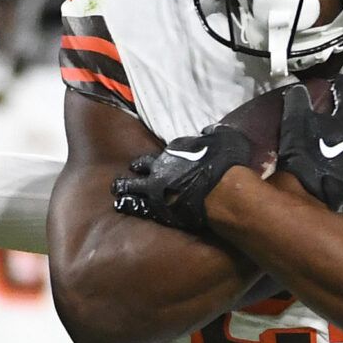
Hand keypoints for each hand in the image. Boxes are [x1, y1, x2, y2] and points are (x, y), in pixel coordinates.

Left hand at [110, 124, 256, 234]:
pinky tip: (122, 207)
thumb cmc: (226, 163)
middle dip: (135, 168)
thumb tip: (209, 132)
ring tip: (116, 191)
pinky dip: (131, 207)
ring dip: (124, 188)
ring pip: (132, 188)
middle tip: (130, 169)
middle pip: (141, 166)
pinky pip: (140, 208)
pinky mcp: (159, 210)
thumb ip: (214, 134)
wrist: (223, 191)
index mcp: (176, 150)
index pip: (167, 151)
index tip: (163, 159)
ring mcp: (157, 190)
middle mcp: (162, 168)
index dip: (166, 156)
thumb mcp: (226, 137)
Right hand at [276, 77, 342, 211]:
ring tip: (332, 151)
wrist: (309, 201)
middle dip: (342, 120)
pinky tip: (336, 170)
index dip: (337, 84)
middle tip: (325, 126)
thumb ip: (298, 100)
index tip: (329, 87)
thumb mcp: (293, 123)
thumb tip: (300, 89)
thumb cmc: (302, 157)